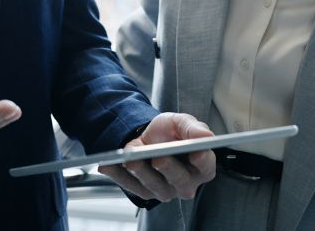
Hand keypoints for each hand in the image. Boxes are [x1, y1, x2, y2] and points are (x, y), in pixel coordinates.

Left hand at [99, 112, 215, 202]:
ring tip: (131, 159)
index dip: (202, 161)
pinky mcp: (144, 191)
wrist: (148, 136)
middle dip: (169, 169)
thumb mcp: (181, 122)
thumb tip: (206, 136)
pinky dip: (118, 175)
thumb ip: (193, 128)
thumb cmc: (170, 132)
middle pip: (180, 181)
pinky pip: (130, 186)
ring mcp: (165, 190)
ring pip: (155, 186)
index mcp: (201, 166)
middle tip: (159, 158)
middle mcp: (185, 183)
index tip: (196, 152)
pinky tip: (108, 165)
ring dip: (142, 173)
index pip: (206, 167)